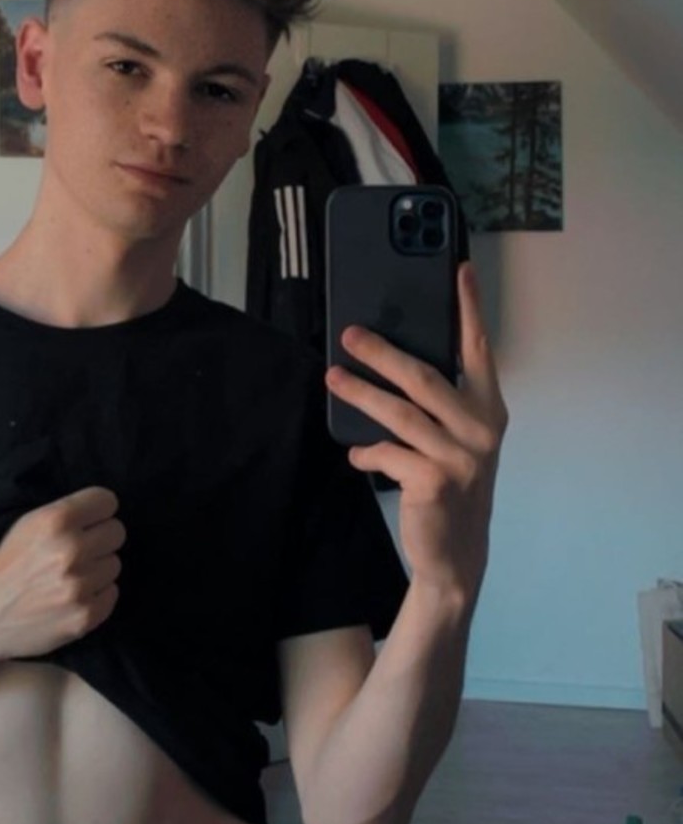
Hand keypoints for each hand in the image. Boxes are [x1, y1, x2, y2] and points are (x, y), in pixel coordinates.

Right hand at [0, 486, 124, 660]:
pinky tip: (72, 597)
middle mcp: (71, 550)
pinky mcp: (85, 616)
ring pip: (114, 564)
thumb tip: (106, 511)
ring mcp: (80, 586)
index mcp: (55, 520)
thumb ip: (65, 514)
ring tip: (69, 577)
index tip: (89, 521)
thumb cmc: (4, 566)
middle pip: (117, 532)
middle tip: (78, 551)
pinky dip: (96, 596)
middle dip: (100, 539)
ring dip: (97, 569)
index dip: (97, 511)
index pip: (107, 501)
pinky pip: (112, 594)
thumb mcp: (27, 525)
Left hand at [324, 263, 507, 601]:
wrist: (455, 555)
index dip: (469, 308)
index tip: (459, 268)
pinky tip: (358, 454)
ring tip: (332, 378)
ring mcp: (460, 457)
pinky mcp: (433, 481)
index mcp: (489, 410)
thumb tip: (386, 361)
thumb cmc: (449, 485)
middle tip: (349, 334)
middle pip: (424, 377)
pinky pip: (387, 453)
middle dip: (382, 352)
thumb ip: (438, 405)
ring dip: (360, 394)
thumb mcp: (455, 441)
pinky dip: (367, 452)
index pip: (479, 349)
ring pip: (399, 412)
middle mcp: (481, 429)